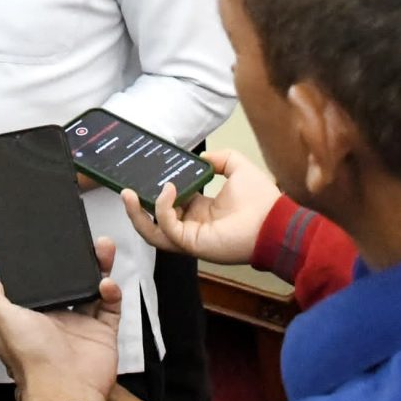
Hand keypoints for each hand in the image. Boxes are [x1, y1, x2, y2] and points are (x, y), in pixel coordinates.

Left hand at [0, 236, 122, 400]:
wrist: (67, 389)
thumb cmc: (33, 359)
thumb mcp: (5, 323)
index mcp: (32, 317)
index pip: (41, 285)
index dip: (47, 267)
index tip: (54, 244)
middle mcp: (57, 320)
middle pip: (71, 283)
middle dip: (79, 262)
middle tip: (86, 241)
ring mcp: (82, 327)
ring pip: (93, 290)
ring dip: (99, 269)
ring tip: (103, 249)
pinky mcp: (103, 334)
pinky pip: (111, 308)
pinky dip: (112, 293)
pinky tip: (107, 284)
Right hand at [120, 148, 279, 266]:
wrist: (275, 222)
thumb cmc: (262, 200)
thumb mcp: (237, 167)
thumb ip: (220, 159)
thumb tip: (202, 156)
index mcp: (201, 210)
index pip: (169, 205)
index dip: (155, 192)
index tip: (145, 177)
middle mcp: (192, 225)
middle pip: (154, 223)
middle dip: (137, 208)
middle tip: (126, 190)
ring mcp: (190, 237)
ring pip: (152, 232)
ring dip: (137, 214)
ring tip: (128, 194)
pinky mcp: (192, 243)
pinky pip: (167, 228)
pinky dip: (163, 209)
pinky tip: (168, 190)